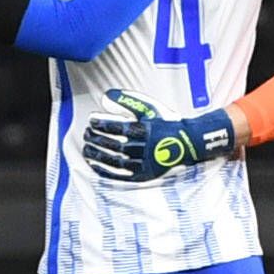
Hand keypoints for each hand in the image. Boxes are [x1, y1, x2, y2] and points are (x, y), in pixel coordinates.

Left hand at [81, 99, 239, 182]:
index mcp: (148, 130)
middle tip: (86, 133)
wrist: (187, 143)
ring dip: (98, 155)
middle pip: (115, 145)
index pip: (119, 128)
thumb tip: (105, 97)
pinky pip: (120, 176)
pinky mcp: (144, 176)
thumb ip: (128, 101)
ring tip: (86, 148)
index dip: (103, 124)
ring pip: (116, 161)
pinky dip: (105, 171)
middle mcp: (146, 148)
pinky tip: (94, 164)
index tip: (92, 120)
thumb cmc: (165, 122)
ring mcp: (145, 164)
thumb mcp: (150, 108)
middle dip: (97, 139)